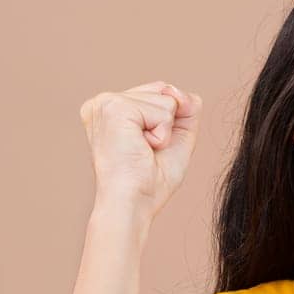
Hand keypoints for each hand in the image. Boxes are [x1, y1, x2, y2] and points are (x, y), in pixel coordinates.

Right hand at [79, 81, 201, 218]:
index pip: (159, 91)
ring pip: (166, 100)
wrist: (134, 203)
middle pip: (164, 91)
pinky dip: (162, 134)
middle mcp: (102, 102)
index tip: (148, 147)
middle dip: (167, 125)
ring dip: (164, 132)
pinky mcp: (114, 108)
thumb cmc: (150, 181)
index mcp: (111, 108)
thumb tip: (190, 95)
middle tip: (145, 151)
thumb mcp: (175, 140)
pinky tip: (141, 147)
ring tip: (142, 150)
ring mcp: (106, 102)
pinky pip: (163, 110)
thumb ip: (186, 113)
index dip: (169, 120)